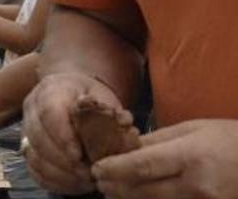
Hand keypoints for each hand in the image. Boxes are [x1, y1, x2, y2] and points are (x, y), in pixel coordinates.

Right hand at [22, 72, 126, 194]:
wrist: (71, 93)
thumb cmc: (88, 96)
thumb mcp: (102, 95)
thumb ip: (109, 108)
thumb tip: (123, 122)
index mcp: (51, 89)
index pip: (49, 111)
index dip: (61, 135)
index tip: (79, 154)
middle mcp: (32, 108)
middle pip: (38, 137)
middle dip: (63, 161)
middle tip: (87, 173)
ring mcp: (26, 128)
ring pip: (33, 156)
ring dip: (59, 173)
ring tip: (84, 180)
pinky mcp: (27, 147)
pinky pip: (33, 169)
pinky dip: (53, 180)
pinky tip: (74, 183)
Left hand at [93, 119, 237, 198]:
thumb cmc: (230, 140)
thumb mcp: (193, 129)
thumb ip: (157, 139)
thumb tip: (125, 146)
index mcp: (190, 156)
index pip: (142, 166)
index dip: (114, 169)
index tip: (96, 168)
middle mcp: (196, 184)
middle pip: (143, 191)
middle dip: (115, 187)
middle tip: (99, 181)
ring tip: (112, 191)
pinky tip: (137, 198)